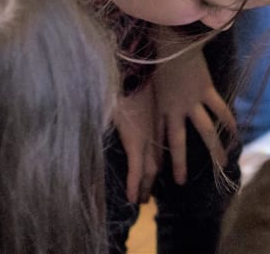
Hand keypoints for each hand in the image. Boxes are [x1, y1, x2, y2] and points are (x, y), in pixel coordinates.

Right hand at [113, 82, 160, 203]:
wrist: (133, 69)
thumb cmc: (131, 75)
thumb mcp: (134, 90)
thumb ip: (129, 103)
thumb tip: (113, 108)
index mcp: (153, 119)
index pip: (156, 145)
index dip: (154, 159)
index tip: (154, 171)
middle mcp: (153, 130)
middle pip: (154, 159)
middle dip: (151, 177)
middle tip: (147, 193)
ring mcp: (146, 137)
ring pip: (148, 168)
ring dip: (144, 186)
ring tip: (141, 201)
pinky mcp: (136, 141)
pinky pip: (136, 168)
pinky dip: (134, 183)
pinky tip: (132, 198)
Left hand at [153, 43, 237, 184]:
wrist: (170, 41)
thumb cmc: (156, 56)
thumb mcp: (149, 79)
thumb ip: (152, 93)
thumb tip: (143, 95)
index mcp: (159, 107)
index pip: (157, 137)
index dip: (156, 154)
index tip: (155, 172)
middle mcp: (175, 109)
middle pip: (179, 142)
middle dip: (180, 164)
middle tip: (182, 182)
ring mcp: (192, 100)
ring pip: (206, 130)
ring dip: (215, 148)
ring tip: (223, 163)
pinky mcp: (206, 89)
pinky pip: (220, 109)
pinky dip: (229, 121)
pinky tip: (236, 133)